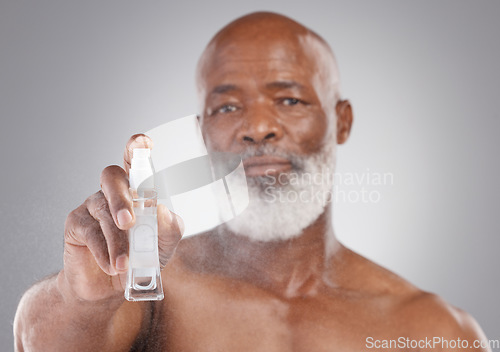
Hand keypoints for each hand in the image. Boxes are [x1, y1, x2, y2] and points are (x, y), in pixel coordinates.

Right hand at [62, 134, 182, 300]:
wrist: (110, 287)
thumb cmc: (141, 257)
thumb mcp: (164, 243)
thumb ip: (168, 226)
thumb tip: (159, 208)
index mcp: (136, 190)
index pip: (135, 161)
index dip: (137, 148)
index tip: (142, 143)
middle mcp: (113, 191)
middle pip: (112, 176)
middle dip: (121, 198)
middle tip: (129, 222)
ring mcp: (92, 205)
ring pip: (104, 211)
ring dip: (118, 241)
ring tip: (125, 264)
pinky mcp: (75, 223)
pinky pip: (90, 232)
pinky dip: (104, 251)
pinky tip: (112, 266)